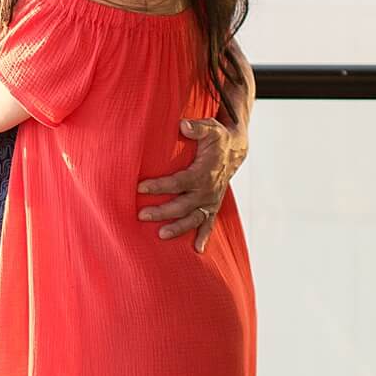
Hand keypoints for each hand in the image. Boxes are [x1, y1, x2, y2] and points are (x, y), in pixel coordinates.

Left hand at [137, 115, 245, 252]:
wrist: (234, 150)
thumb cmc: (217, 139)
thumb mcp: (210, 128)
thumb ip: (196, 128)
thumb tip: (182, 125)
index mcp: (203, 172)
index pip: (179, 182)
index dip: (160, 185)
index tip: (141, 188)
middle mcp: (207, 190)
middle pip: (182, 205)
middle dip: (162, 211)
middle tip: (141, 215)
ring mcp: (210, 201)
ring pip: (193, 219)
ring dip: (178, 228)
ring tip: (161, 235)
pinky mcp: (212, 206)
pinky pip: (209, 225)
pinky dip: (204, 237)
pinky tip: (197, 250)